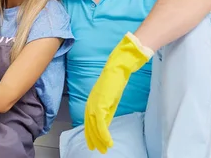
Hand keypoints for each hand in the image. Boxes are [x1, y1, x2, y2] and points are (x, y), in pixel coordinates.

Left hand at [84, 33, 152, 153]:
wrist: (121, 63)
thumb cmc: (118, 73)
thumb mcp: (112, 91)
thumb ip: (108, 102)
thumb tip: (107, 113)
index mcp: (95, 97)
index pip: (89, 118)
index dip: (91, 131)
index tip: (93, 141)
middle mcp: (93, 99)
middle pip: (89, 123)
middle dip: (92, 137)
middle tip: (95, 149)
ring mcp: (96, 100)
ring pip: (94, 125)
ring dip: (98, 138)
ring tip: (103, 149)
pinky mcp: (102, 101)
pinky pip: (101, 121)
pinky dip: (103, 132)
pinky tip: (108, 141)